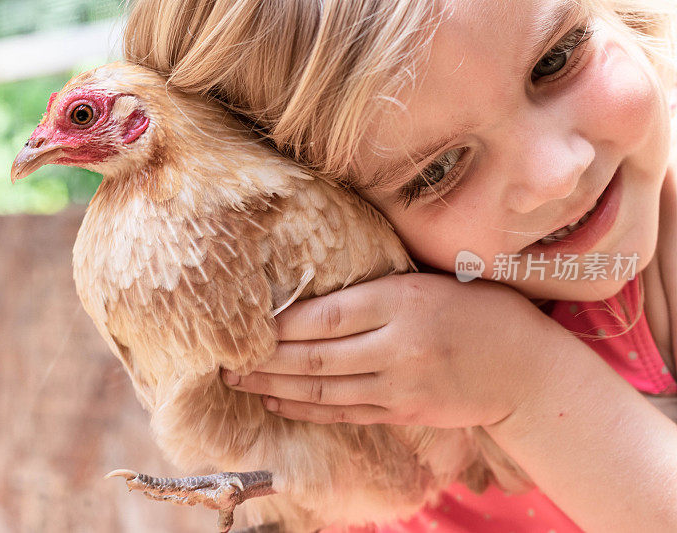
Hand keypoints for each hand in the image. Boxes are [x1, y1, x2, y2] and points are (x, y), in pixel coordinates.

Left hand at [221, 273, 561, 426]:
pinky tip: (280, 405)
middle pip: (315, 357)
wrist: (525, 368)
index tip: (247, 323)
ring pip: (324, 390)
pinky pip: (345, 413)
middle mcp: (397, 346)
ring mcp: (400, 386)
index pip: (324, 316)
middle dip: (264, 361)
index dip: (279, 324)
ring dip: (276, 389)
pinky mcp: (403, 414)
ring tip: (240, 383)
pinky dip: (308, 410)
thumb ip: (378, 287)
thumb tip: (316, 289)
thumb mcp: (429, 280)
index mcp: (401, 301)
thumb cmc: (479, 309)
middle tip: (225, 361)